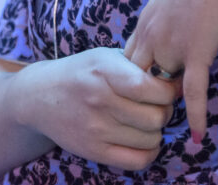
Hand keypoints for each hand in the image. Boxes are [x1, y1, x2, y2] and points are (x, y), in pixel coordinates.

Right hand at [17, 47, 177, 171]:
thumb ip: (137, 65)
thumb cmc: (81, 73)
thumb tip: (177, 81)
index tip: (166, 88)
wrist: (40, 97)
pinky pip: (138, 160)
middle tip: (156, 105)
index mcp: (104, 71)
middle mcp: (99, 100)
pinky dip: (149, 151)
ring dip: (155, 131)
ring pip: (151, 139)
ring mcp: (96, 129)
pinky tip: (142, 139)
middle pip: (156, 117)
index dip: (168, 91)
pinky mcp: (94, 151)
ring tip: (144, 120)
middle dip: (164, 111)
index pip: (151, 88)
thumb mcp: (104, 57)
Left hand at [123, 0, 217, 136]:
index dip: (130, 82)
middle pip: (136, 80)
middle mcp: (151, 37)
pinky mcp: (196, 51)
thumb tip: (173, 25)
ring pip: (162, 87)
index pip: (127, 62)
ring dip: (167, 106)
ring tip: (169, 127)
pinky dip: (195, 115)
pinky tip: (197, 135)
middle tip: (146, 116)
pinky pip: (193, 91)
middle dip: (139, 99)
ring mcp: (171, 46)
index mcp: (144, 23)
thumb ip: (167, 16)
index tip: (135, 95)